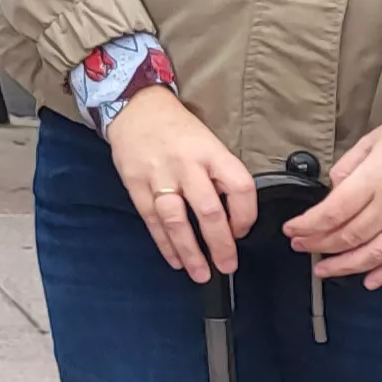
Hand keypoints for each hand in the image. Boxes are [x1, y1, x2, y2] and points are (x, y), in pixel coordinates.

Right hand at [106, 85, 257, 278]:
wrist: (136, 107)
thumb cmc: (178, 128)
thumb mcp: (208, 142)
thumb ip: (220, 174)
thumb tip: (233, 216)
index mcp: (211, 152)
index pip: (240, 187)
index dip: (246, 215)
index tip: (242, 232)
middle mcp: (187, 165)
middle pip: (208, 211)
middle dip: (221, 244)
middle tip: (227, 266)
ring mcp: (159, 176)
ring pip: (177, 220)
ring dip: (190, 251)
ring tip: (200, 273)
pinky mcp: (136, 185)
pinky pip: (152, 220)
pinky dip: (164, 244)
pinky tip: (175, 259)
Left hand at [285, 103, 381, 288]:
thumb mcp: (374, 139)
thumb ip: (349, 168)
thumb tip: (333, 191)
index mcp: (375, 179)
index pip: (333, 212)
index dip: (308, 226)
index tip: (292, 230)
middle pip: (350, 236)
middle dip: (320, 246)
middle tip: (302, 248)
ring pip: (376, 253)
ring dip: (347, 266)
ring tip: (325, 271)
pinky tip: (371, 281)